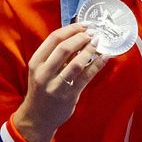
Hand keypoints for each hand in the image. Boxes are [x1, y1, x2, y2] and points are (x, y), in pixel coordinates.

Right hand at [13, 23, 107, 141]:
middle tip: (94, 32)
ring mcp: (56, 85)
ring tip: (99, 42)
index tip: (84, 24)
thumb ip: (56, 54)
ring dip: (90, 49)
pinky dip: (98, 64)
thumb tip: (79, 33)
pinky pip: (87, 76)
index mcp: (36, 62)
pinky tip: (105, 56)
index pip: (53, 39)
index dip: (71, 29)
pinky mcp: (70, 95)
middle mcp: (44, 73)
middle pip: (64, 48)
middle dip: (82, 37)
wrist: (37, 117)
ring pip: (76, 63)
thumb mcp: (42, 69)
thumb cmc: (42, 88)